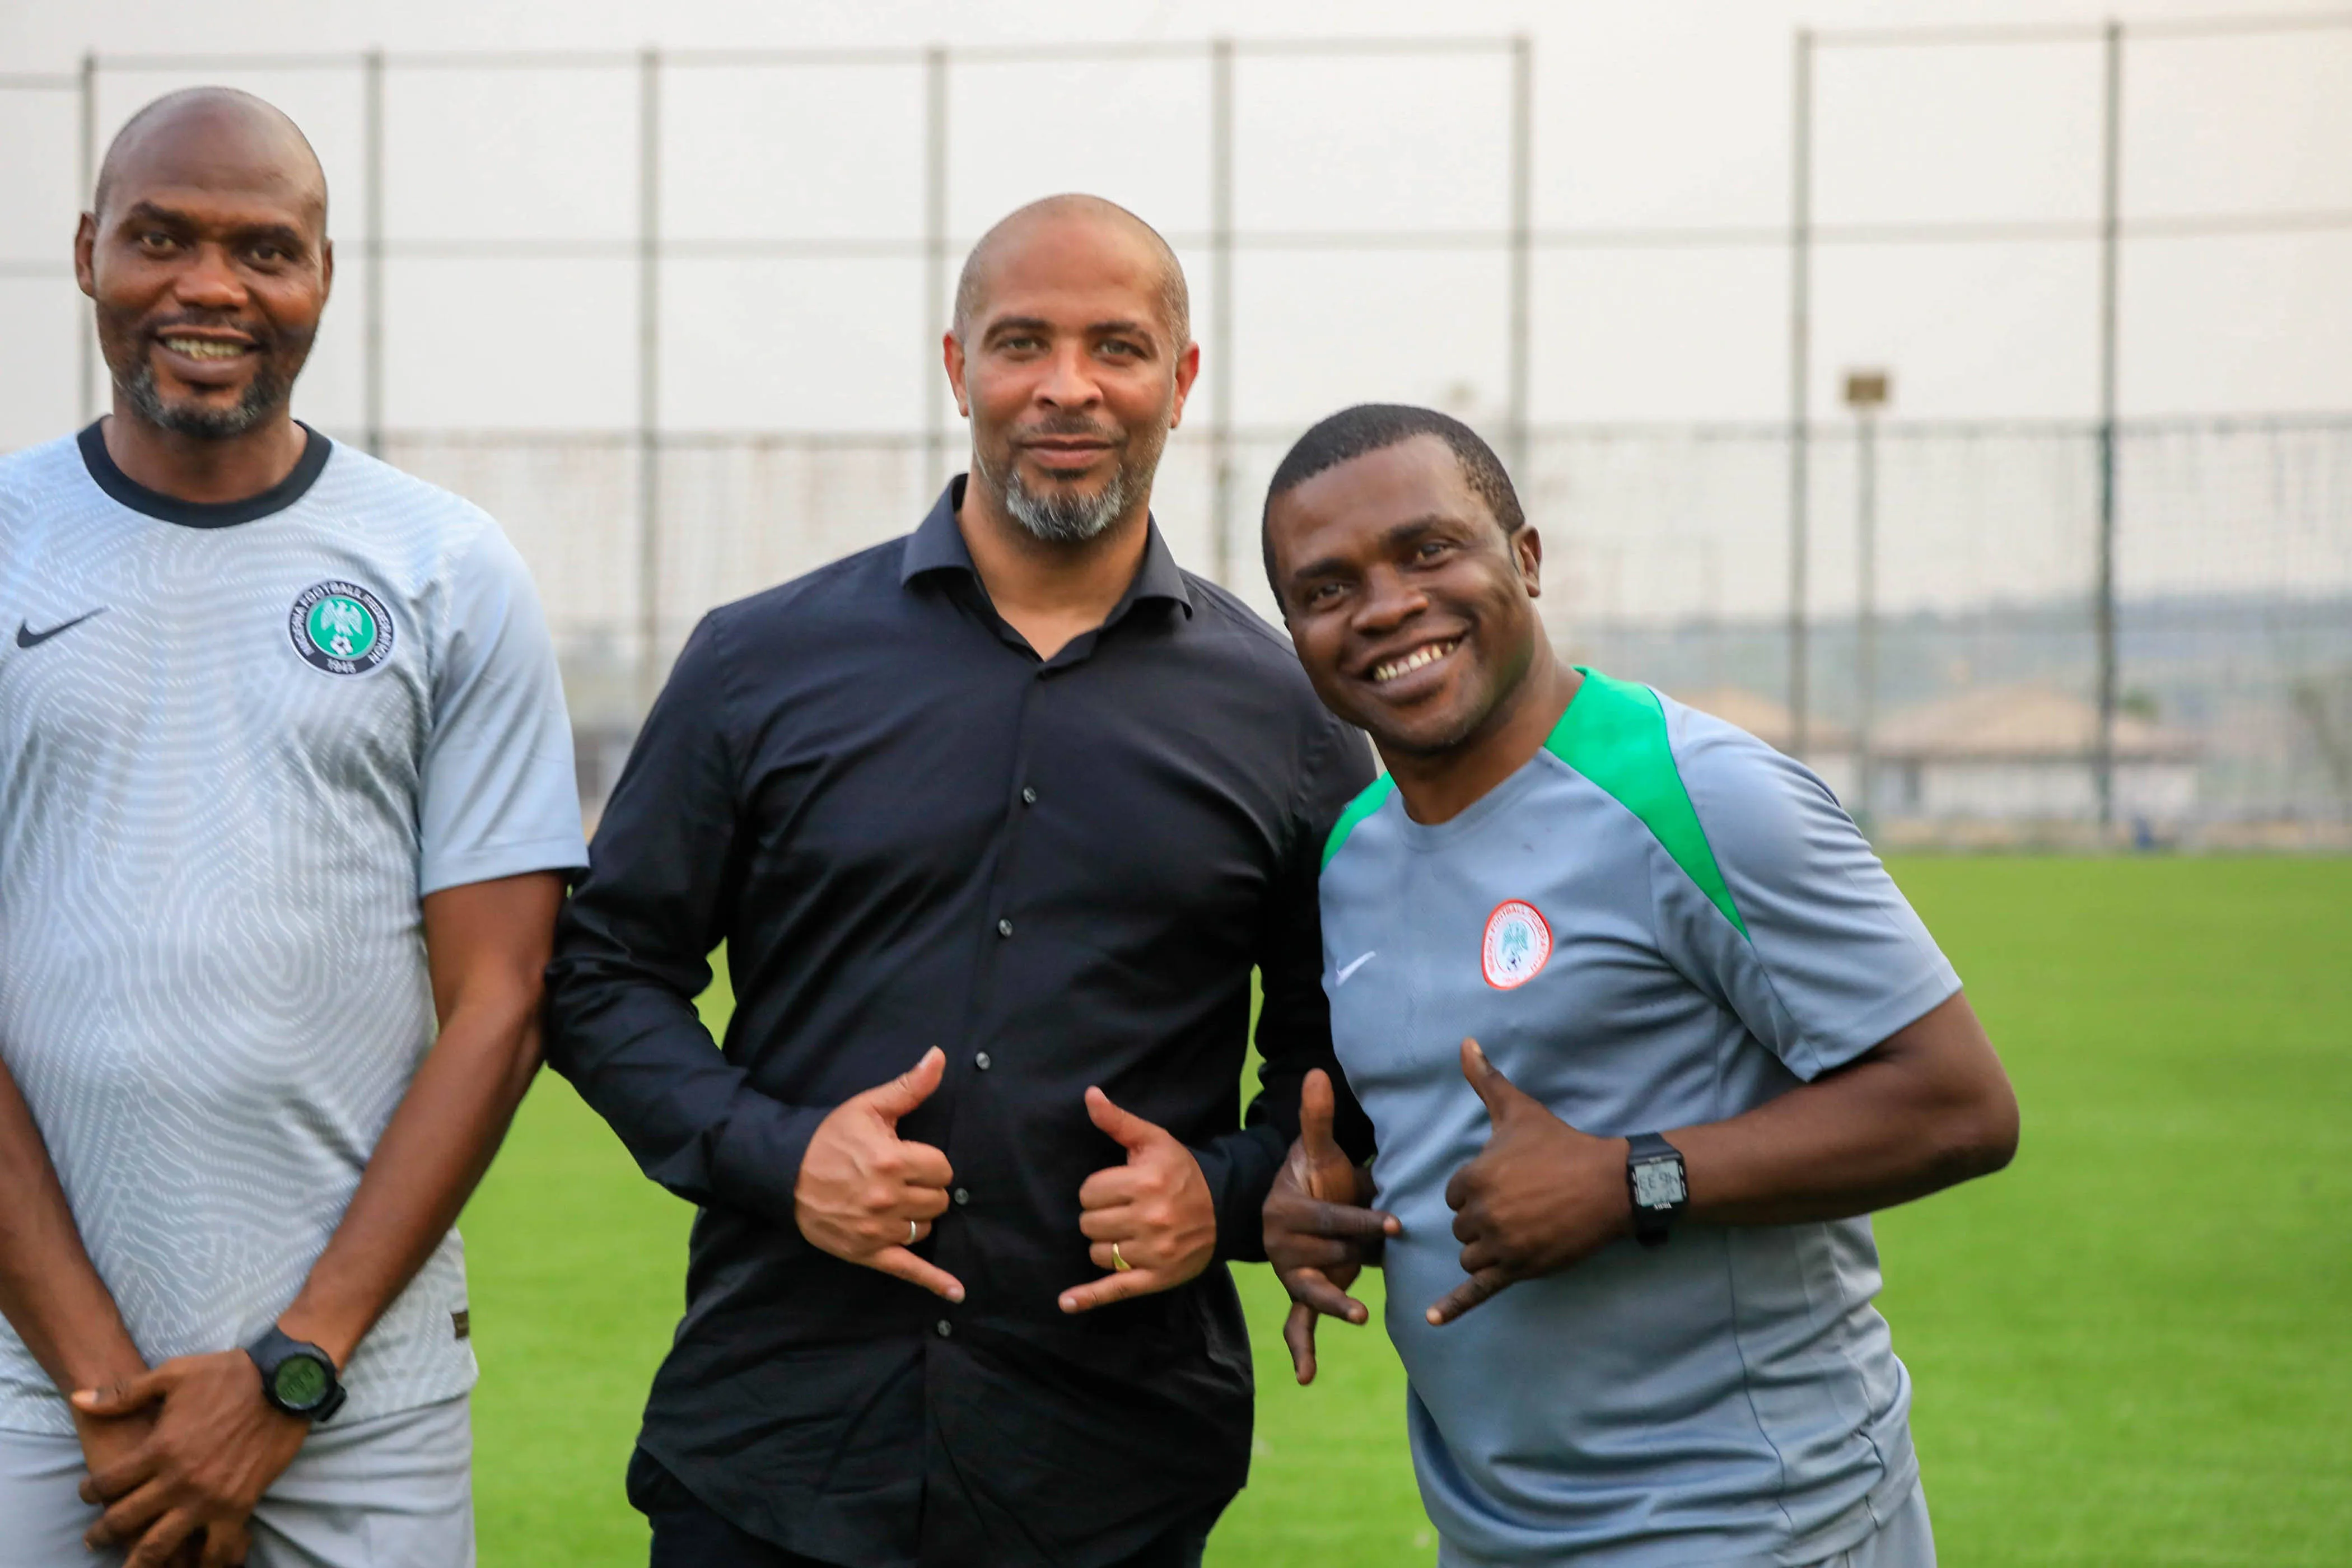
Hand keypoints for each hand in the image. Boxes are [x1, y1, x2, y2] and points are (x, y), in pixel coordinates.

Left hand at [73, 1351, 301, 1566]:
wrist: (286, 1384)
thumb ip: (124, 1393)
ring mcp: (208, 1499)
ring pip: (160, 1546)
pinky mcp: (238, 1507)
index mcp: (160, 1449)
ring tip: (132, 1567)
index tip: (88, 1494)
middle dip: (102, 1533)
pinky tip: (196, 1564)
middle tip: (94, 1540)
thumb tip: (78, 1399)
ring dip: (140, 1561)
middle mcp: (178, 1481)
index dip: (89, 1492)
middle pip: (125, 1520)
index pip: (107, 1483)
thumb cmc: (229, 1375)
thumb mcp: (173, 1374)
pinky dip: (204, 1562)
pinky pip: (215, 1549)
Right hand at [793, 1047, 963, 1301]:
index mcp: (892, 1161)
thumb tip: (940, 1056)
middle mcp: (887, 1199)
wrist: (783, 1170)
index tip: (913, 1158)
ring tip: (896, 1203)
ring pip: (926, 1228)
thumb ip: (910, 1086)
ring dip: (919, 1218)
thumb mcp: (869, 1107)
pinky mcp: (866, 1253)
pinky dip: (935, 1283)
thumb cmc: (830, 1136)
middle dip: (927, 1188)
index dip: (932, 1163)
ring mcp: (877, 1230)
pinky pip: (908, 1270)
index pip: (943, 1169)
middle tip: (903, 1179)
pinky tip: (957, 1294)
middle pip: (939, 1200)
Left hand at [1060, 1087, 1215, 1313]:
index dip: (1097, 1189)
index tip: (1116, 1187)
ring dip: (1103, 1244)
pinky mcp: (1156, 1278)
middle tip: (1121, 1209)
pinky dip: (1088, 1297)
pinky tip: (1066, 1302)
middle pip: (1088, 1224)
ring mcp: (1153, 1253)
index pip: (1088, 1192)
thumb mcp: (1153, 1141)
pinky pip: (1114, 1288)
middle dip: (1099, 1215)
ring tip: (1125, 1232)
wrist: (1224, 1207)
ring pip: (1097, 1253)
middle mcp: (1149, 1219)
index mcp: (1144, 1183)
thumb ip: (1118, 1121)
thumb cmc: (1181, 1171)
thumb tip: (1089, 1095)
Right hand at [1264, 1069, 1397, 1383]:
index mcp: (1286, 1209)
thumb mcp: (1318, 1149)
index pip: (1327, 1219)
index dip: (1360, 1221)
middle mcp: (1281, 1244)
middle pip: (1323, 1256)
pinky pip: (1297, 1324)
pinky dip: (1302, 1349)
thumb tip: (1318, 1072)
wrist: (1299, 1202)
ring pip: (1312, 1292)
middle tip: (1381, 1260)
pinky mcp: (1300, 1293)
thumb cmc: (1315, 1175)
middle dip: (1351, 1259)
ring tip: (1357, 1314)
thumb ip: (1316, 1117)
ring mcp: (1290, 1272)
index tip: (1393, 1225)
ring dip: (1334, 1303)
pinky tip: (1307, 1377)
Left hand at [1427, 1038, 1630, 1326]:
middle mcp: (1482, 1215)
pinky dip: (1453, 1307)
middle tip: (1522, 1205)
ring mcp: (1501, 1247)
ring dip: (1486, 1249)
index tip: (1509, 1182)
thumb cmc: (1561, 1144)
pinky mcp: (1518, 1271)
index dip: (1477, 1190)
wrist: (1610, 1185)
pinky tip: (1432, 1321)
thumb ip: (1485, 1079)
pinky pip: (1478, 1292)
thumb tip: (1464, 1042)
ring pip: (1470, 1256)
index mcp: (1474, 1179)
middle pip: (1461, 1228)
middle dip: (1484, 1219)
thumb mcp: (1518, 1110)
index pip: (1454, 1195)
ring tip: (1519, 1230)